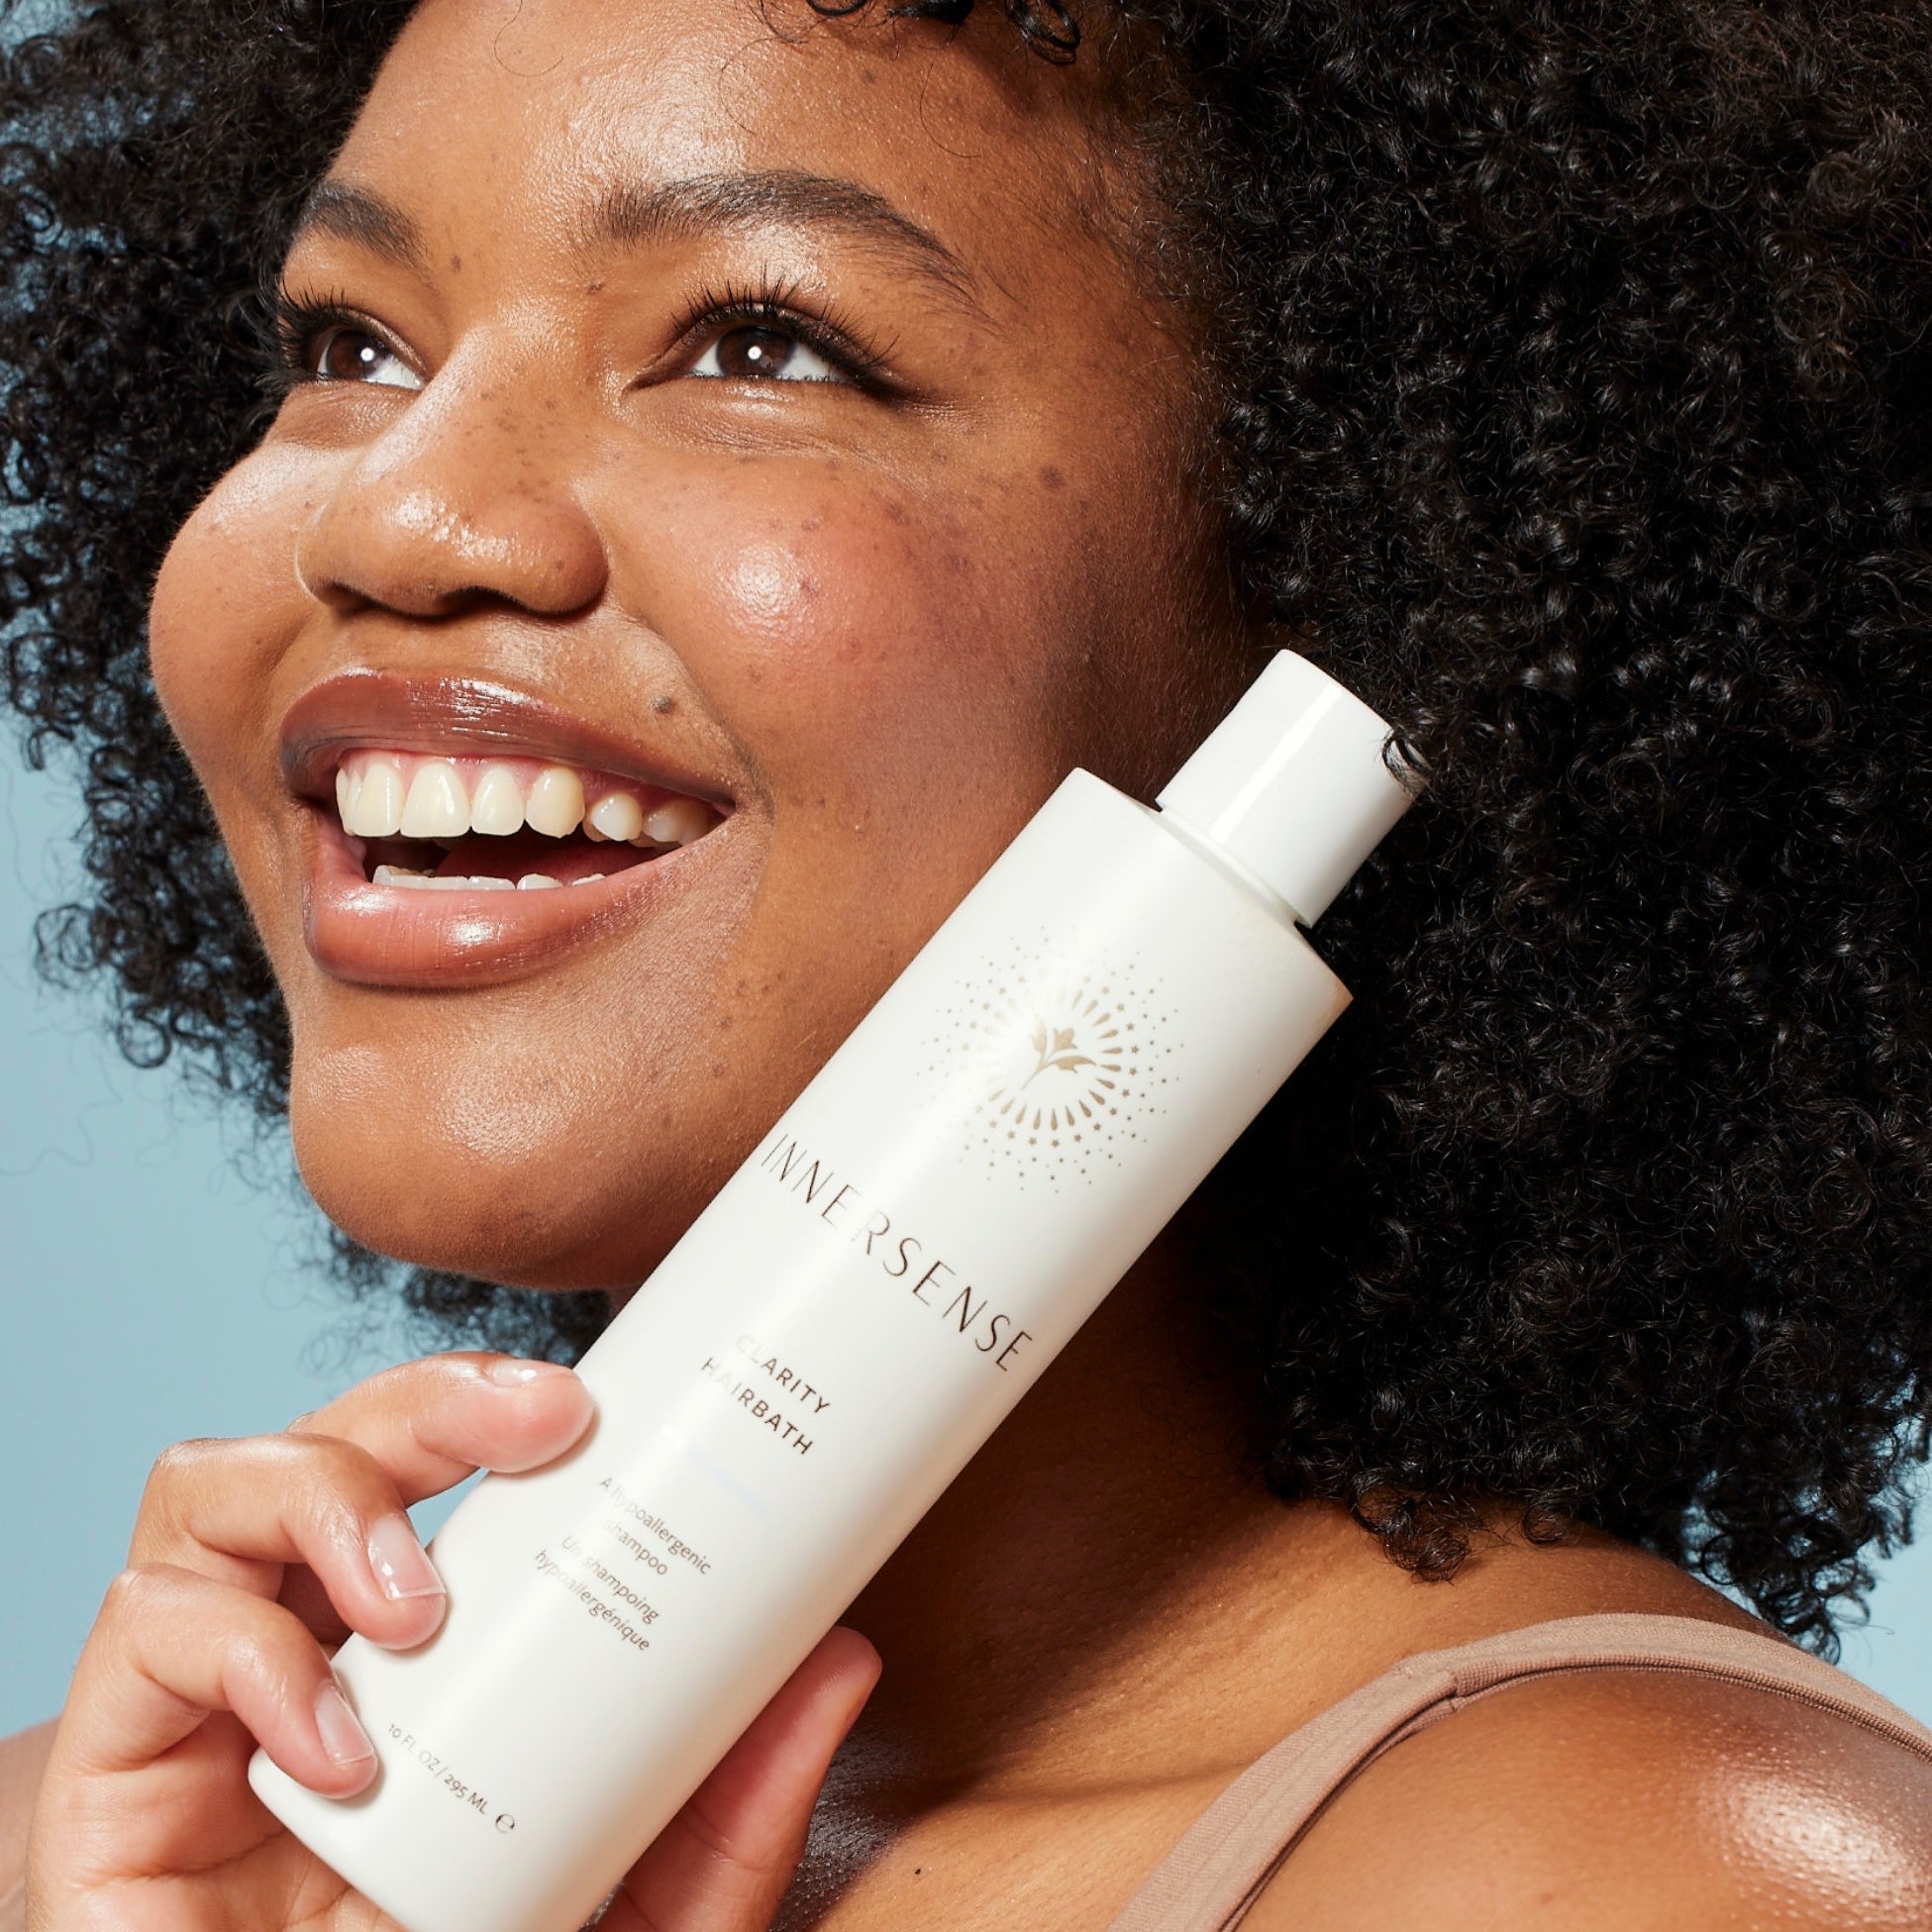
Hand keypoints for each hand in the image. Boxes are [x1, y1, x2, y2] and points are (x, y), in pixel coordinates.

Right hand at [26, 1354, 881, 1931]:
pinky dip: (245, 1657)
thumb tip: (842, 1656)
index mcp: (416, 1666)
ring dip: (326, 1498)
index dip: (493, 1407)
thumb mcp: (636, 1910)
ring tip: (420, 1598)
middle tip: (537, 1420)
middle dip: (424, 1401)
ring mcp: (200, 1708)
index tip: (597, 1399)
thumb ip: (727, 1813)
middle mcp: (303, 1655)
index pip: (431, 1479)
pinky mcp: (107, 1775)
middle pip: (327, 1443)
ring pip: (211, 1490)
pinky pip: (146, 1631)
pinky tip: (335, 1749)